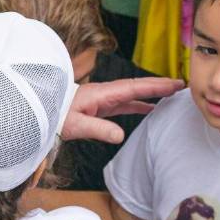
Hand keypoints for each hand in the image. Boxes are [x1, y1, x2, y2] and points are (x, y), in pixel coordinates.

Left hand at [61, 77, 184, 143]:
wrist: (38, 111)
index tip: (174, 84)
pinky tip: (149, 109)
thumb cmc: (55, 116)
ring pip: (132, 95)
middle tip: (181, 85)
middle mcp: (105, 93)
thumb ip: (98, 129)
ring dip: (151, 94)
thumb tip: (121, 135)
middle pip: (137, 87)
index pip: (134, 87)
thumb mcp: (75, 125)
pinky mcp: (99, 107)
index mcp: (102, 93)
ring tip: (171, 95)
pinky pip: (124, 104)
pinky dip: (139, 104)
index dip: (155, 86)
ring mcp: (102, 99)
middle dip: (159, 85)